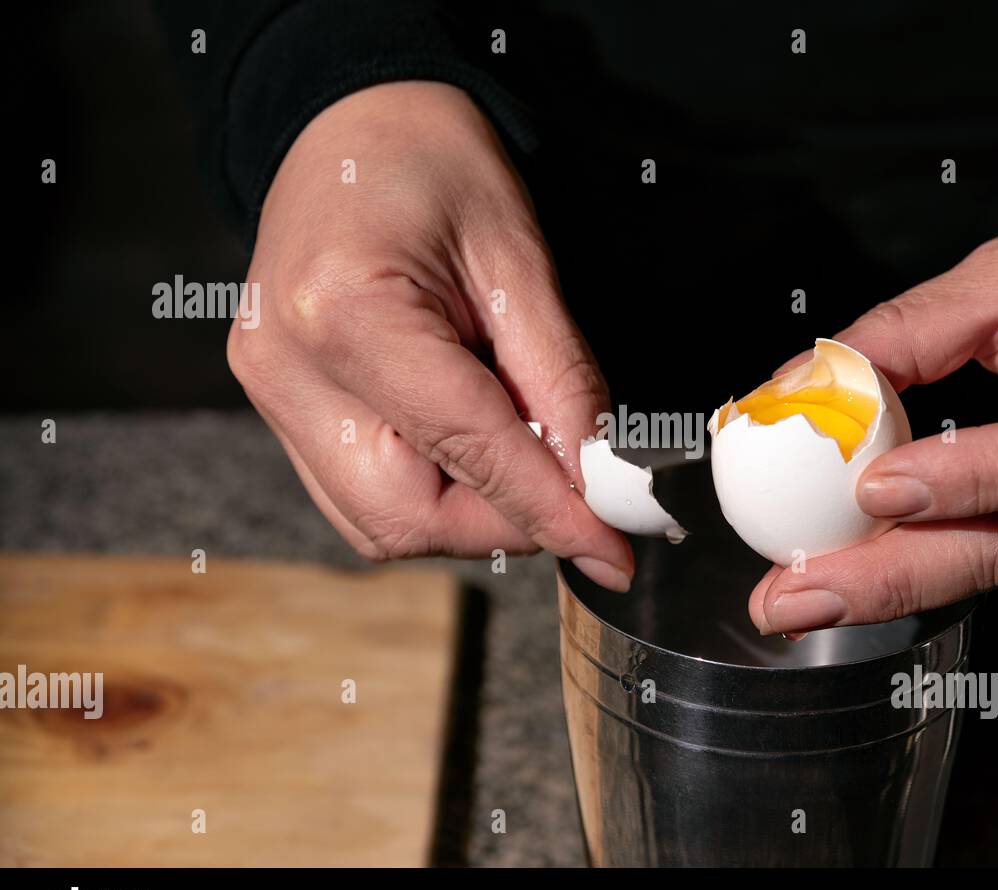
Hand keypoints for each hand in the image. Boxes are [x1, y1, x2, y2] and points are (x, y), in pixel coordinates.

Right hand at [228, 81, 632, 589]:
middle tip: (570, 489)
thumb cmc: (434, 163)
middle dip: (504, 521)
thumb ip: (562, 382)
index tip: (613, 547)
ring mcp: (271, 392)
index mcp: (346, 315)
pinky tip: (466, 444)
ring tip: (517, 446)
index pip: (468, 449)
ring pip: (379, 523)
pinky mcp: (277, 404)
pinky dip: (429, 492)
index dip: (551, 509)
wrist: (349, 122)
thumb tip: (600, 485)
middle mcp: (287, 369)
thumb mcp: (520, 260)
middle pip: (406, 516)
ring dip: (467, 513)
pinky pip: (357, 495)